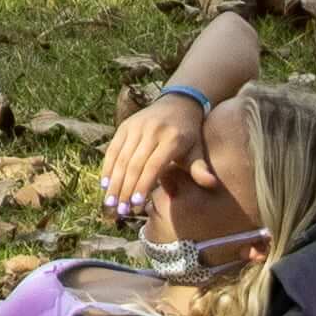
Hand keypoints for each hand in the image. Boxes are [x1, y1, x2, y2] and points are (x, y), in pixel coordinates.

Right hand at [100, 93, 211, 215]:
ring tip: (110, 202)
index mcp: (172, 139)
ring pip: (120, 159)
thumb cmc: (189, 135)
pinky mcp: (125, 126)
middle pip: (134, 165)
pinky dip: (108, 168)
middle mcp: (152, 131)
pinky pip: (113, 150)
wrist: (177, 104)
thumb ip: (200, 168)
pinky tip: (104, 184)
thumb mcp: (198, 150)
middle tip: (120, 211)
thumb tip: (211, 184)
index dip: (143, 185)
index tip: (136, 205)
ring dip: (114, 182)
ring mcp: (136, 127)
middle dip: (125, 189)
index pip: (153, 166)